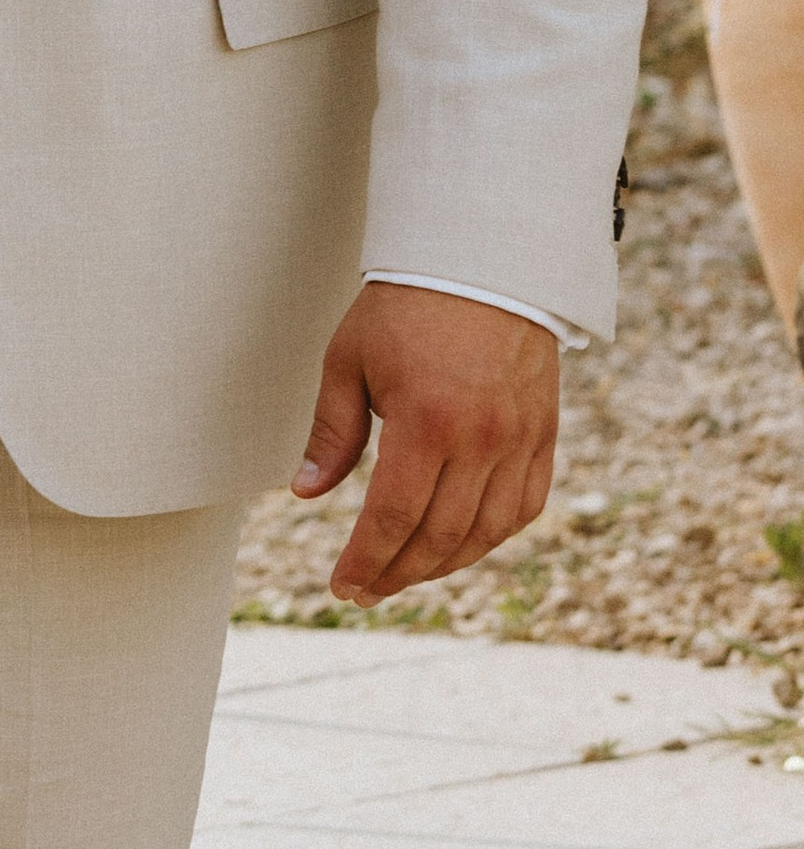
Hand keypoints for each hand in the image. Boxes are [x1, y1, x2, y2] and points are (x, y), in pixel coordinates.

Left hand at [294, 282, 558, 600]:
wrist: (480, 260)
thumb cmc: (404, 305)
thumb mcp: (350, 359)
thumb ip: (332, 433)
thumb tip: (305, 492)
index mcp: (426, 421)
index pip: (393, 517)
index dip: (366, 560)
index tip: (343, 585)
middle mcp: (480, 440)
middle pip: (439, 537)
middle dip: (397, 572)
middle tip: (367, 588)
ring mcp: (518, 440)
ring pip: (484, 533)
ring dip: (443, 565)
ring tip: (405, 571)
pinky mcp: (543, 434)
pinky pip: (523, 507)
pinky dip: (491, 535)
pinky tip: (461, 543)